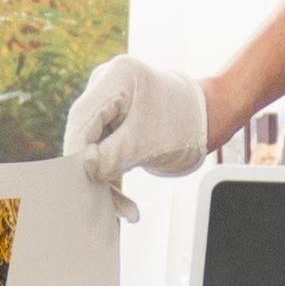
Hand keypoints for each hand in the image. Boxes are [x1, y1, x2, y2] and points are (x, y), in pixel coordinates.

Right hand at [61, 55, 212, 208]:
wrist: (207, 119)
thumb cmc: (186, 125)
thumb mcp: (147, 145)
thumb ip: (110, 156)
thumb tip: (82, 169)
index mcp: (117, 76)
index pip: (82, 119)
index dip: (77, 155)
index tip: (83, 187)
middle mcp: (106, 81)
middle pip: (83, 132)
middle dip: (93, 171)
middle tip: (109, 207)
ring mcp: (106, 99)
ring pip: (89, 144)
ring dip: (104, 178)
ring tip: (126, 209)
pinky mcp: (109, 117)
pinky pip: (99, 147)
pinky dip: (110, 172)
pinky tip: (124, 203)